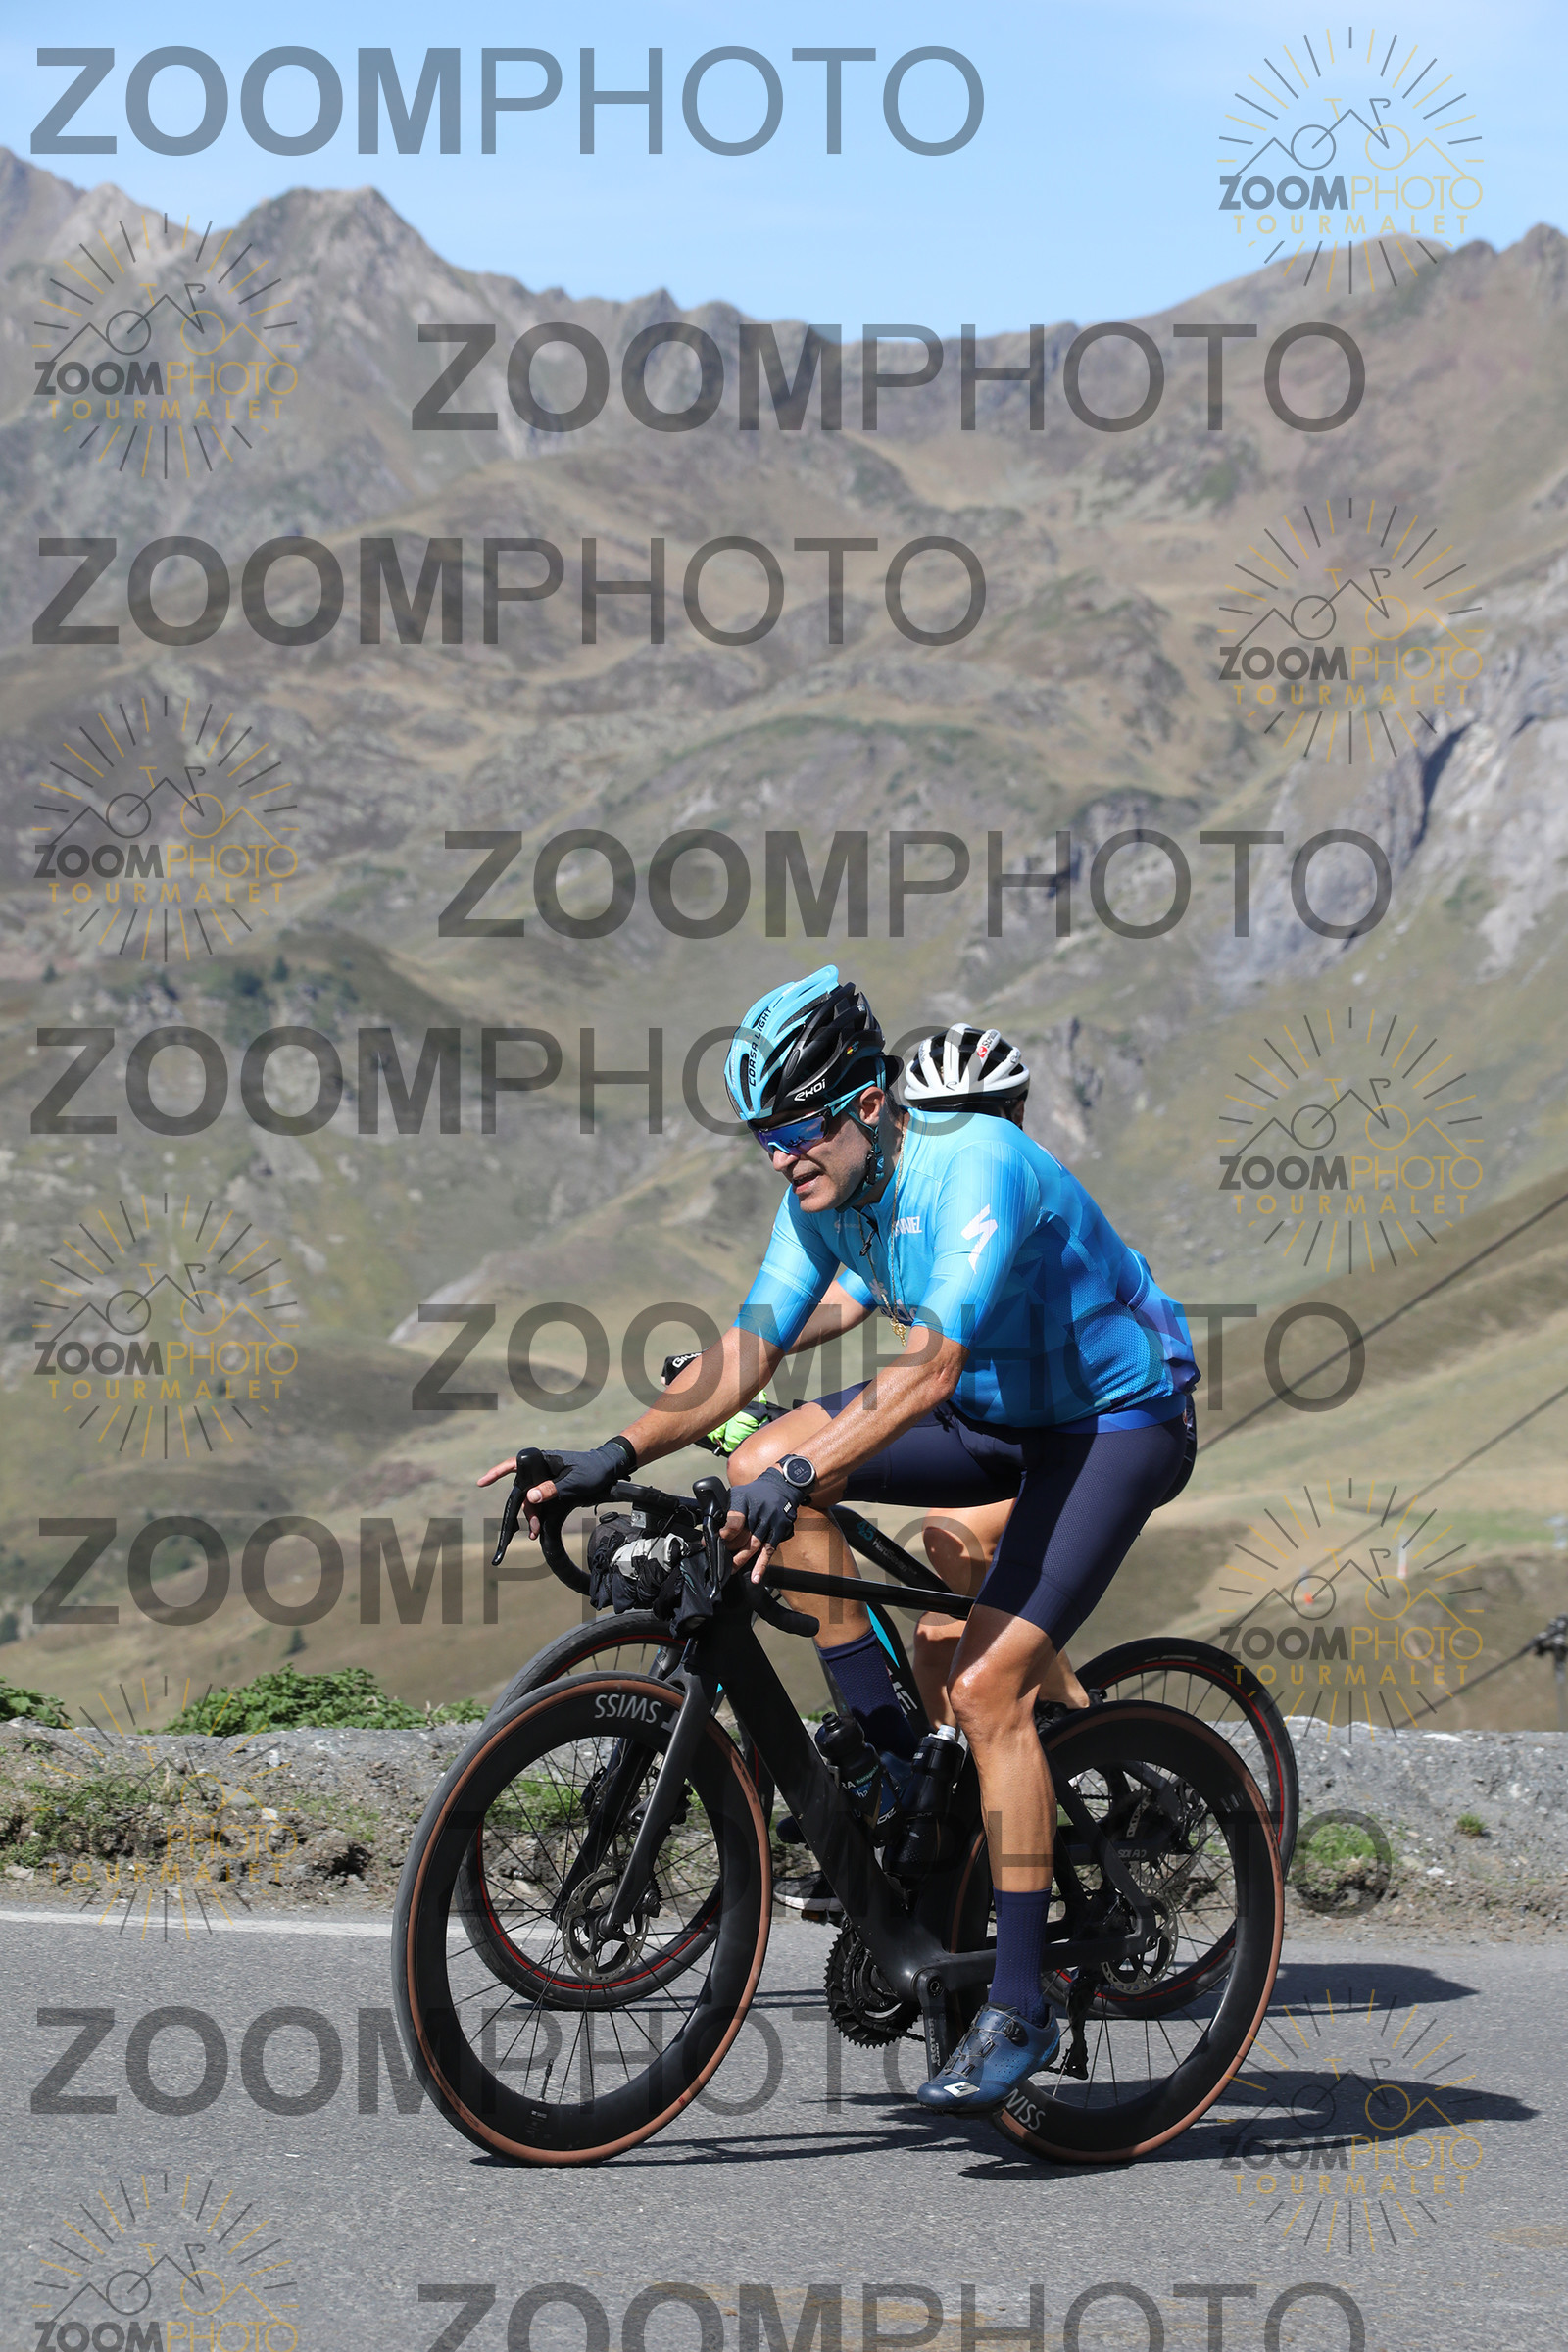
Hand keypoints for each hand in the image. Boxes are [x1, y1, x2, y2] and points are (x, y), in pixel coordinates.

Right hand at [476, 1439, 631, 1535]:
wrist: (609, 1471)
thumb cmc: (593, 1470)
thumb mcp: (575, 1481)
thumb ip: (553, 1489)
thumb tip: (530, 1497)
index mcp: (544, 1461)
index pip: (515, 1465)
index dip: (497, 1473)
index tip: (482, 1483)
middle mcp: (542, 1471)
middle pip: (523, 1492)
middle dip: (521, 1511)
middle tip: (529, 1531)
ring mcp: (546, 1481)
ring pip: (531, 1501)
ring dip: (531, 1517)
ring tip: (536, 1533)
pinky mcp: (552, 1491)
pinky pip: (540, 1504)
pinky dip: (538, 1517)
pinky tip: (538, 1530)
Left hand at [720, 1466, 801, 1582]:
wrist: (781, 1486)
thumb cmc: (756, 1492)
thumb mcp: (738, 1494)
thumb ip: (725, 1512)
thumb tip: (710, 1532)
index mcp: (744, 1501)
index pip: (734, 1520)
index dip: (725, 1533)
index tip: (716, 1541)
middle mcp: (758, 1512)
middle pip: (743, 1536)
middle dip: (729, 1549)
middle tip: (719, 1560)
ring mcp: (769, 1522)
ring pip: (754, 1545)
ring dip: (742, 1559)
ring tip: (731, 1570)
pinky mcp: (778, 1531)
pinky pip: (769, 1550)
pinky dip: (762, 1565)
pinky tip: (756, 1576)